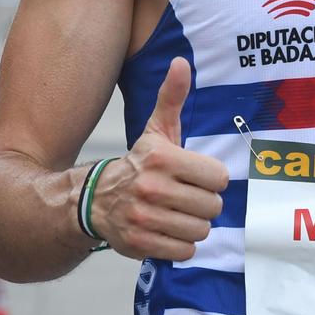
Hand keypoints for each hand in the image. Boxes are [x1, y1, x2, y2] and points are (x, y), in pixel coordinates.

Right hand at [91, 58, 228, 261]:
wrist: (95, 200)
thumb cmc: (139, 164)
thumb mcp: (156, 130)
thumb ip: (172, 97)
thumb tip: (182, 62)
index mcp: (162, 158)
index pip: (219, 178)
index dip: (211, 179)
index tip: (195, 177)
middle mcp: (152, 188)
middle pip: (213, 207)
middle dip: (204, 204)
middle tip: (186, 198)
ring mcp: (145, 218)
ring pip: (201, 231)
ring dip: (193, 225)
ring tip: (177, 214)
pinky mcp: (140, 243)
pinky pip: (184, 251)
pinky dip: (181, 245)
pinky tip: (168, 231)